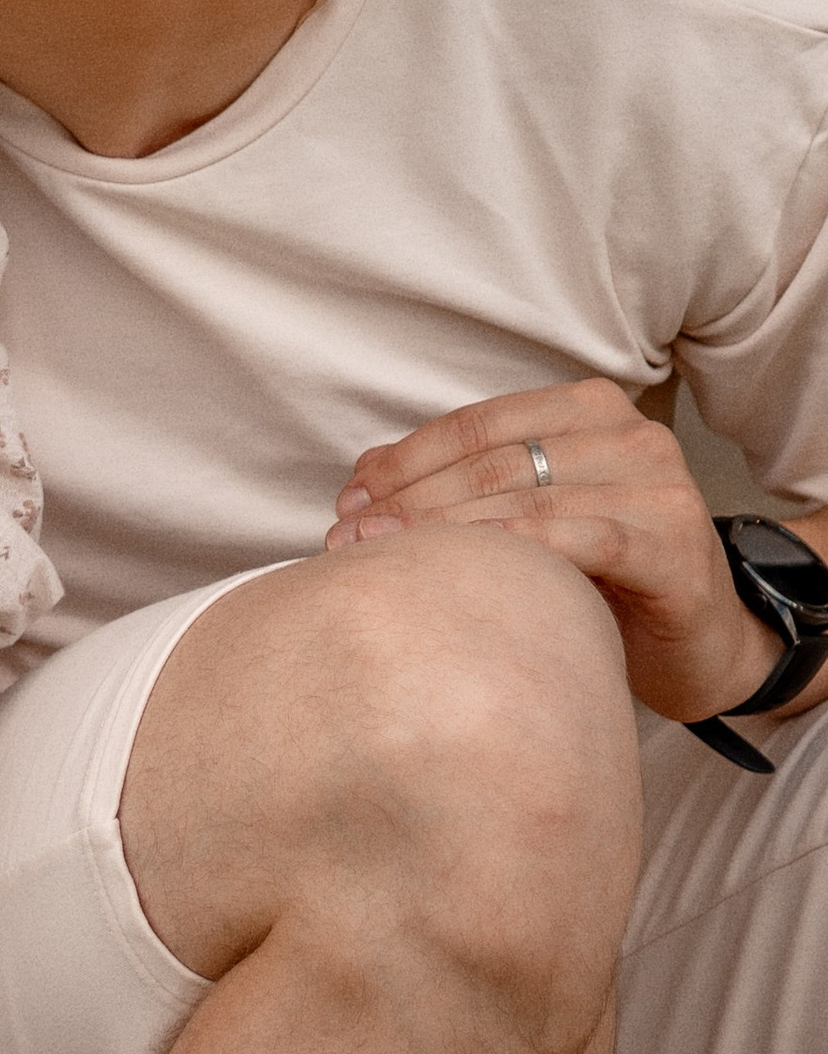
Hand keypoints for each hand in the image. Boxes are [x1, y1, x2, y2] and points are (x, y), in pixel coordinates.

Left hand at [328, 377, 792, 723]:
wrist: (706, 644)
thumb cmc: (607, 578)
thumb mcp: (535, 516)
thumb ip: (466, 484)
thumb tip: (361, 478)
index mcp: (587, 409)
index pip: (476, 426)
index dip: (405, 461)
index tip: (347, 500)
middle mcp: (629, 433)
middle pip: (494, 461)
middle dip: (410, 500)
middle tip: (347, 538)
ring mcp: (658, 486)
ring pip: (526, 496)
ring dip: (443, 529)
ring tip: (380, 560)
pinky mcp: (673, 544)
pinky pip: (579, 540)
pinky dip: (515, 551)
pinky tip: (466, 577)